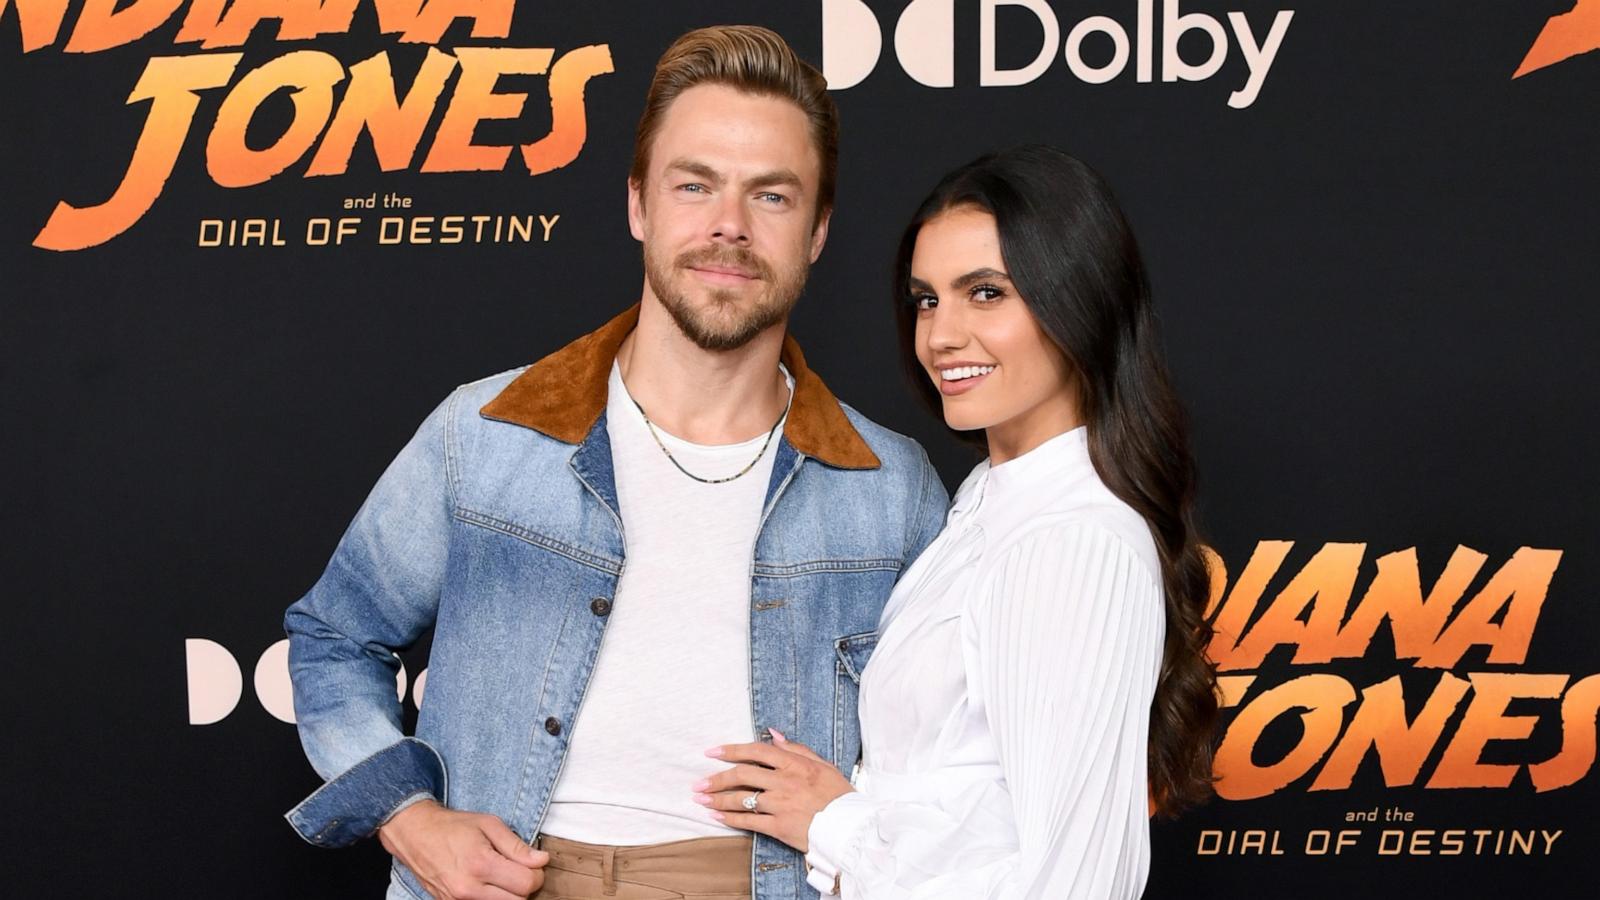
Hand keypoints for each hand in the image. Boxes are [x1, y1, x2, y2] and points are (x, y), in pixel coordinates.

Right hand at [377, 799, 548, 899]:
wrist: (415, 834)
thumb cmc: (452, 826)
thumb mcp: (489, 824)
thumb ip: (516, 845)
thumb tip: (541, 860)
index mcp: (481, 865)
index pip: (526, 884)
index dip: (537, 874)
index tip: (534, 864)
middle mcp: (469, 888)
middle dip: (525, 886)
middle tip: (520, 870)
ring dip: (509, 894)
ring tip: (502, 875)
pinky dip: (492, 897)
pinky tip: (488, 883)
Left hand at [694, 730, 853, 851]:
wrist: (851, 826)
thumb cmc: (838, 794)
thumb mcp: (822, 765)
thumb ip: (796, 749)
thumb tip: (773, 734)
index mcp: (795, 763)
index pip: (756, 751)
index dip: (731, 750)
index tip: (712, 752)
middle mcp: (785, 781)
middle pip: (743, 774)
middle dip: (717, 778)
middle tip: (699, 783)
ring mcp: (781, 804)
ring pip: (742, 799)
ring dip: (718, 799)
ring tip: (701, 800)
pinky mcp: (780, 826)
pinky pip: (749, 822)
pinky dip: (730, 819)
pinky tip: (717, 817)